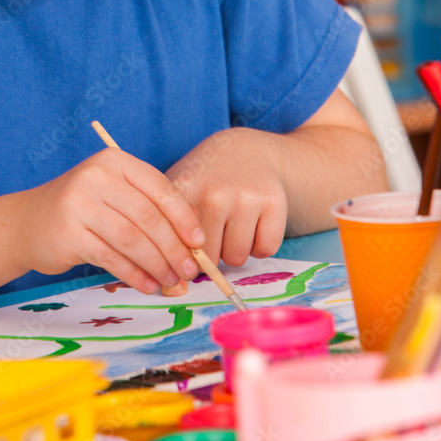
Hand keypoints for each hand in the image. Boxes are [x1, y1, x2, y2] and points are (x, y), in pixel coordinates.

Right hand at [15, 147, 204, 293]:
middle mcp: (96, 176)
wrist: (28, 222)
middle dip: (174, 247)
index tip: (199, 241)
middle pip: (148, 216)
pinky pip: (111, 258)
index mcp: (115, 161)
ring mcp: (79, 203)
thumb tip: (193, 243)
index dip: (184, 217)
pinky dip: (134, 274)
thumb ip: (148, 210)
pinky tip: (146, 284)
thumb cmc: (83, 210)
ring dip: (157, 264)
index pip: (160, 188)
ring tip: (170, 281)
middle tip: (189, 270)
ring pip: (132, 239)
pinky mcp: (68, 233)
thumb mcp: (114, 196)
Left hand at [165, 129, 287, 267]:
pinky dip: (261, 246)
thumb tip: (166, 290)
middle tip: (213, 234)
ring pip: (237, 258)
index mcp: (182, 191)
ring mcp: (245, 196)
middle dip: (211, 256)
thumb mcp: (178, 192)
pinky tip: (253, 224)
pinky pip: (265, 249)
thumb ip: (166, 234)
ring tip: (232, 226)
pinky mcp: (273, 201)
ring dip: (235, 251)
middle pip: (208, 259)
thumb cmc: (204, 180)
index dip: (180, 262)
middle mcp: (213, 193)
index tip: (182, 268)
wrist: (246, 150)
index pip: (175, 246)